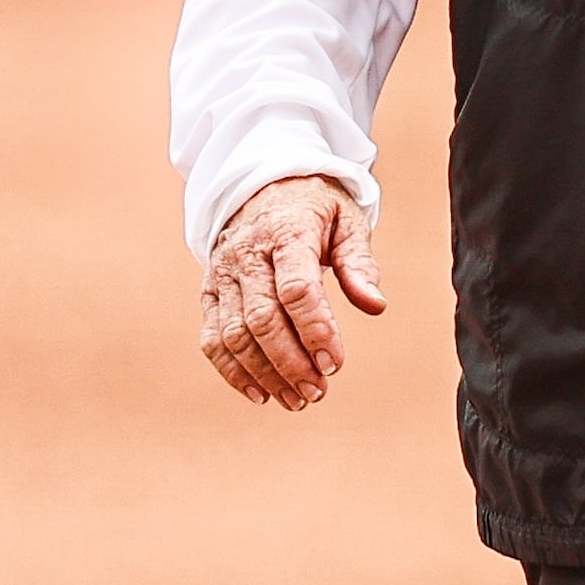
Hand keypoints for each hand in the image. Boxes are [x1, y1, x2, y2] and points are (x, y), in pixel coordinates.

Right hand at [201, 174, 386, 409]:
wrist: (263, 184)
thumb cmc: (314, 208)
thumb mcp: (347, 221)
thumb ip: (359, 264)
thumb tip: (375, 306)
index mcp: (287, 231)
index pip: (297, 288)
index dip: (315, 330)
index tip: (335, 364)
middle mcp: (247, 253)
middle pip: (262, 318)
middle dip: (290, 362)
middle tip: (318, 391)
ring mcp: (223, 273)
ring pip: (234, 334)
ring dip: (264, 374)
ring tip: (297, 399)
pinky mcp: (209, 291)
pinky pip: (212, 338)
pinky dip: (232, 371)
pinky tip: (261, 393)